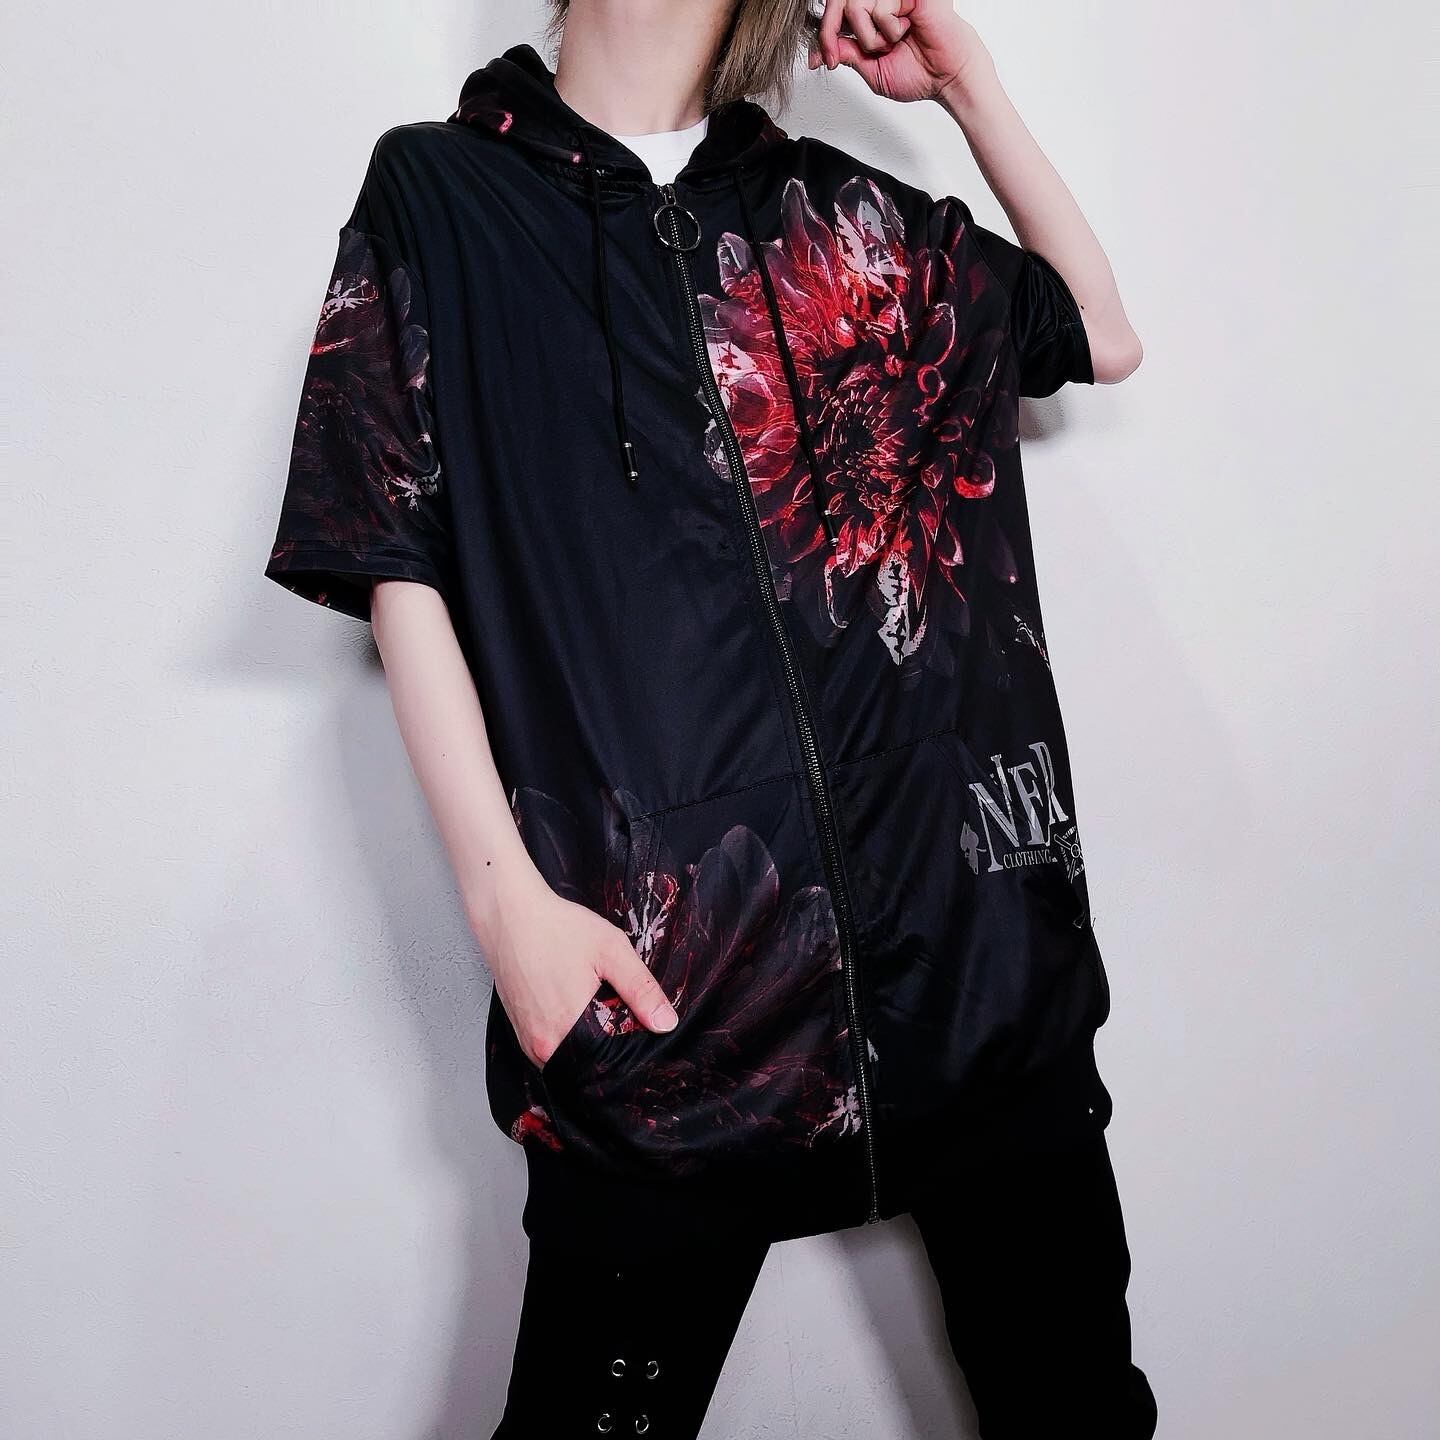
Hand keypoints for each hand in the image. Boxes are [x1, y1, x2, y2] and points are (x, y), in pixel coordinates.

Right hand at [478, 870, 677, 1069]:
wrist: (508, 914)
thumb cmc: (556, 928)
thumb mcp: (610, 950)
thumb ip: (641, 989)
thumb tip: (666, 1022)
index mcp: (568, 1031)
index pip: (610, 1063)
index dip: (630, 1048)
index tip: (639, 1027)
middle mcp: (543, 1046)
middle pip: (588, 1064)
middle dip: (609, 1046)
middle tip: (618, 1012)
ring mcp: (528, 1041)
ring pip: (570, 1057)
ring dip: (588, 1041)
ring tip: (595, 1007)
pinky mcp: (519, 1031)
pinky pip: (552, 1047)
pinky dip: (569, 1035)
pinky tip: (575, 1007)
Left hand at [808, 0, 988, 104]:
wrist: (949, 77)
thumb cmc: (920, 74)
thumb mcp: (871, 69)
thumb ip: (847, 53)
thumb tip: (821, 50)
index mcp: (871, 18)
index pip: (836, 13)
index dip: (823, 33)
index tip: (821, 60)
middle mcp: (880, 2)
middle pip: (839, 1)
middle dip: (831, 31)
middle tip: (836, 56)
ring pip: (856, 4)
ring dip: (867, 36)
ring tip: (889, 45)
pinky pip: (879, 6)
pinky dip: (888, 28)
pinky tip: (905, 32)